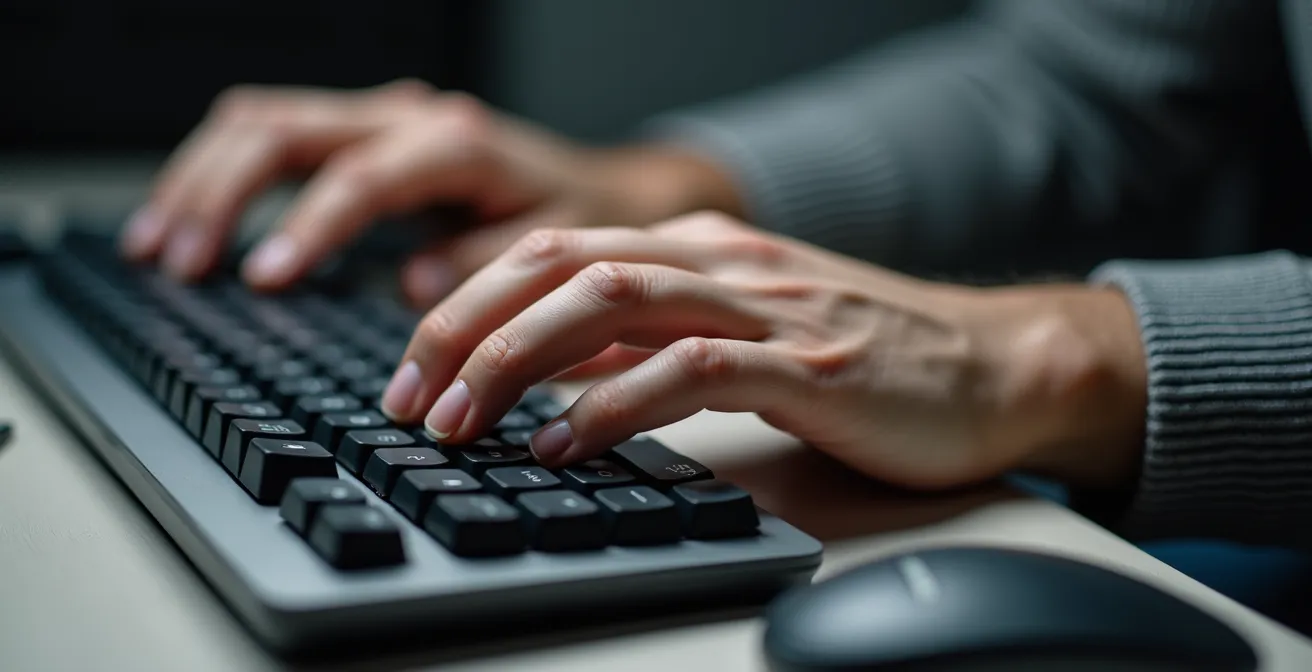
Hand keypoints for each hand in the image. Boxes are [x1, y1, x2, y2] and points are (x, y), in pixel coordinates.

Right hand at [120, 80, 739, 305]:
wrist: (599, 191)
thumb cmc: (578, 222)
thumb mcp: (555, 249)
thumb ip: (486, 263)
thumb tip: (414, 283)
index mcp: (456, 142)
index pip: (362, 175)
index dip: (309, 225)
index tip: (263, 278)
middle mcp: (407, 116)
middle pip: (286, 129)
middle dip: (222, 193)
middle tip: (181, 264)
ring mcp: (376, 118)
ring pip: (262, 120)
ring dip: (201, 179)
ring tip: (158, 247)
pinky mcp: (358, 133)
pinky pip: (271, 133)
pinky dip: (219, 173)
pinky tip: (187, 220)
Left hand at [381, 212, 1147, 491]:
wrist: (995, 367)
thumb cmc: (868, 359)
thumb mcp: (744, 335)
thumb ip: (656, 344)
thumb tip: (564, 380)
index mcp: (701, 251)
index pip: (556, 250)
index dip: (472, 299)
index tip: (418, 363)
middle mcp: (723, 263)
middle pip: (562, 264)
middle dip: (468, 324)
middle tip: (412, 393)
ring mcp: (767, 307)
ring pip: (612, 300)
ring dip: (518, 359)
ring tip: (461, 418)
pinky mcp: (810, 367)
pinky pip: (690, 371)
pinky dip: (614, 406)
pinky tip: (566, 443)